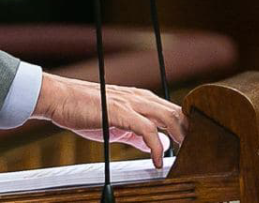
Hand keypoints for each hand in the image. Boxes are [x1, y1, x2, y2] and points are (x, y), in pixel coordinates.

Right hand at [31, 73, 186, 167]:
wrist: (60, 98)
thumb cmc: (83, 110)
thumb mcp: (115, 123)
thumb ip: (136, 133)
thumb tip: (154, 144)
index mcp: (140, 99)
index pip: (174, 110)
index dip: (187, 126)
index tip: (195, 145)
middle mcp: (140, 97)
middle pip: (178, 112)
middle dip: (191, 133)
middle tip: (198, 154)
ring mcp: (132, 103)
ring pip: (169, 117)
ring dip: (181, 137)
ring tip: (187, 157)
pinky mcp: (122, 112)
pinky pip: (149, 130)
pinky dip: (158, 147)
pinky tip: (158, 161)